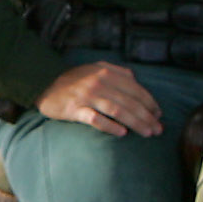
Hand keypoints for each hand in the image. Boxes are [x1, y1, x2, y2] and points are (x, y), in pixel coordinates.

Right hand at [38, 59, 162, 138]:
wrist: (44, 84)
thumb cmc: (73, 79)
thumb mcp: (96, 68)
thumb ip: (116, 72)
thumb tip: (135, 79)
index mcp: (107, 73)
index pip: (135, 89)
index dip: (150, 103)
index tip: (158, 115)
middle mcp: (99, 83)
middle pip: (129, 102)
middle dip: (147, 117)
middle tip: (158, 129)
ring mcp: (87, 96)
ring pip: (118, 111)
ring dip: (135, 123)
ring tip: (146, 133)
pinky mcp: (76, 109)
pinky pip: (96, 119)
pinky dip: (110, 126)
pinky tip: (122, 133)